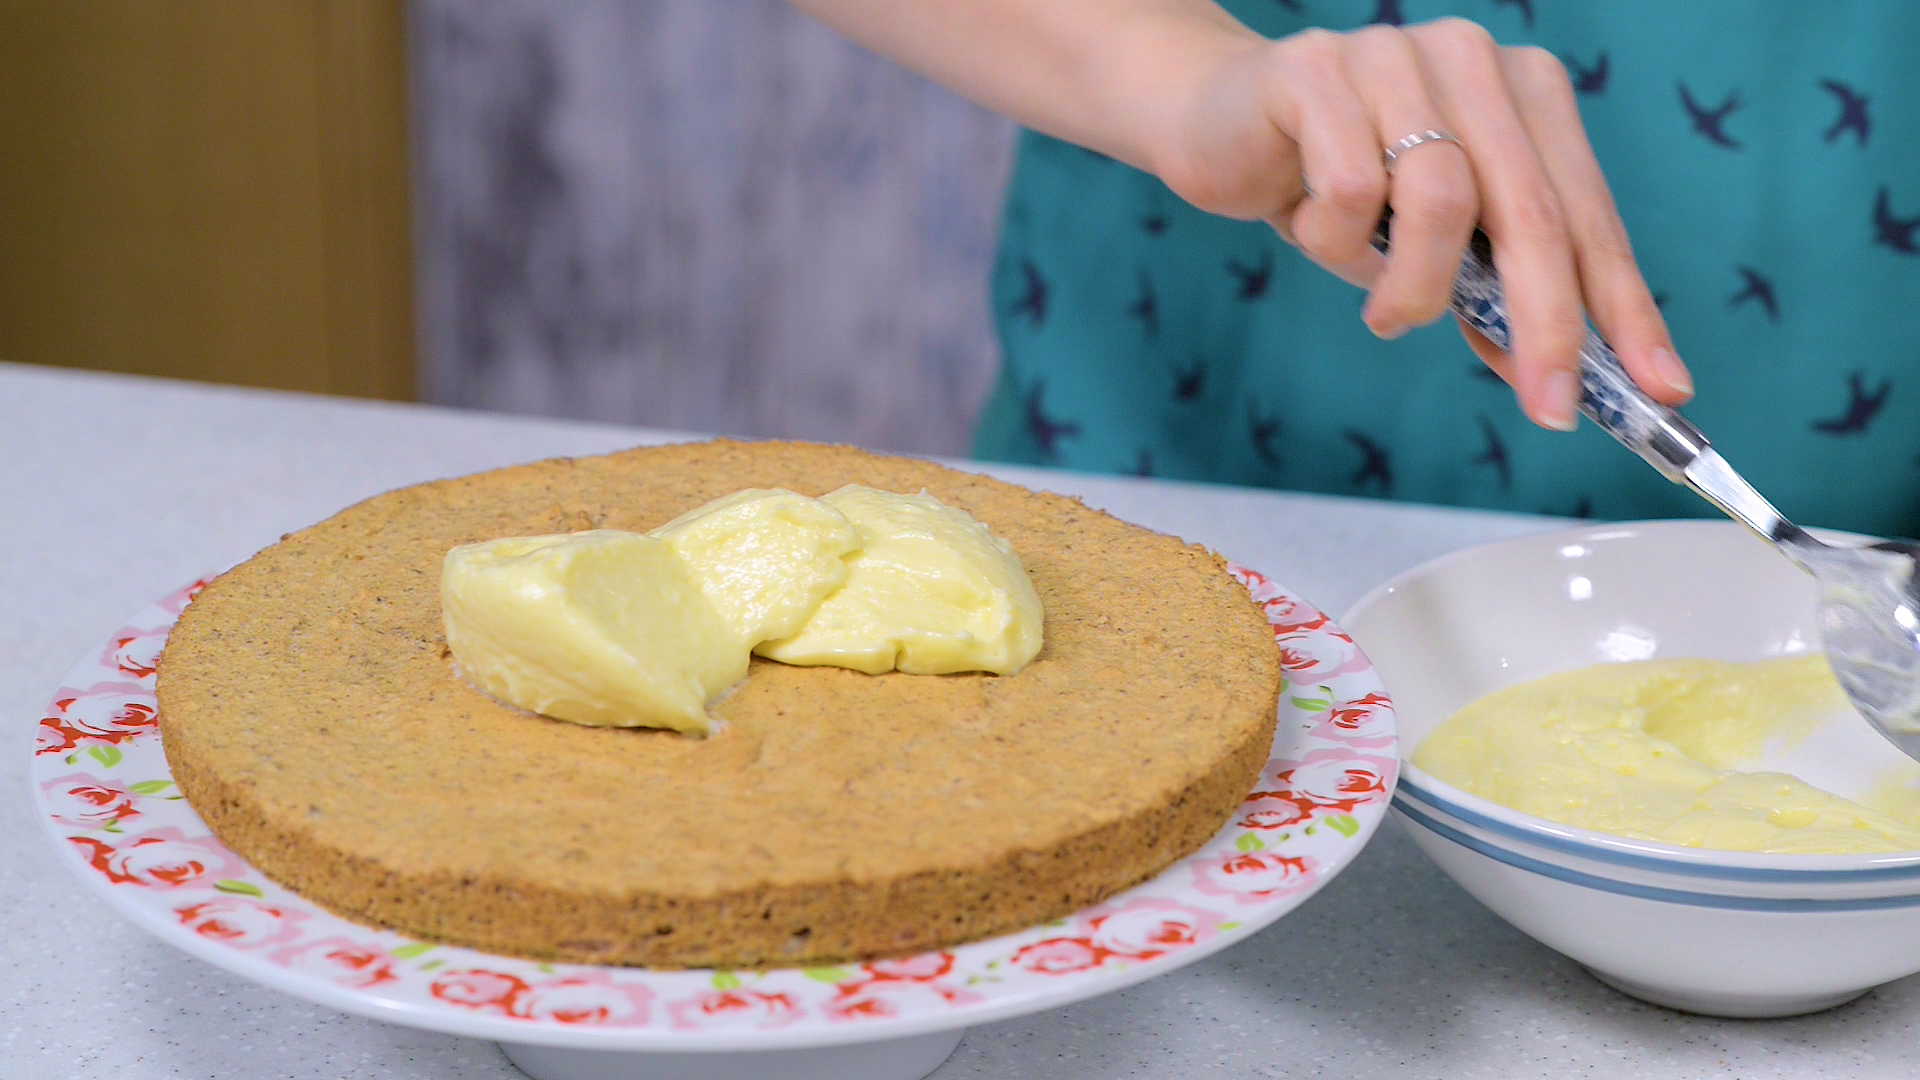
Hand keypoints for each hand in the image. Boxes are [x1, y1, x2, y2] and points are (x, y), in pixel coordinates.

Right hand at [1146, 17, 1691, 429]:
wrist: (1214, 122)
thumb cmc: (1331, 184)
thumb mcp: (1424, 249)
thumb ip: (1490, 299)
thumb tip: (1558, 383)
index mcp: (1523, 92)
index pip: (1590, 214)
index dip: (1626, 307)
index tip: (1660, 390)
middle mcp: (1473, 60)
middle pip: (1534, 212)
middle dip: (1549, 325)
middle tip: (1550, 408)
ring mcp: (1397, 55)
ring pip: (1441, 202)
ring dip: (1412, 286)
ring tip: (1384, 311)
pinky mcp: (1317, 70)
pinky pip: (1350, 190)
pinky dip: (1333, 239)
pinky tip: (1311, 228)